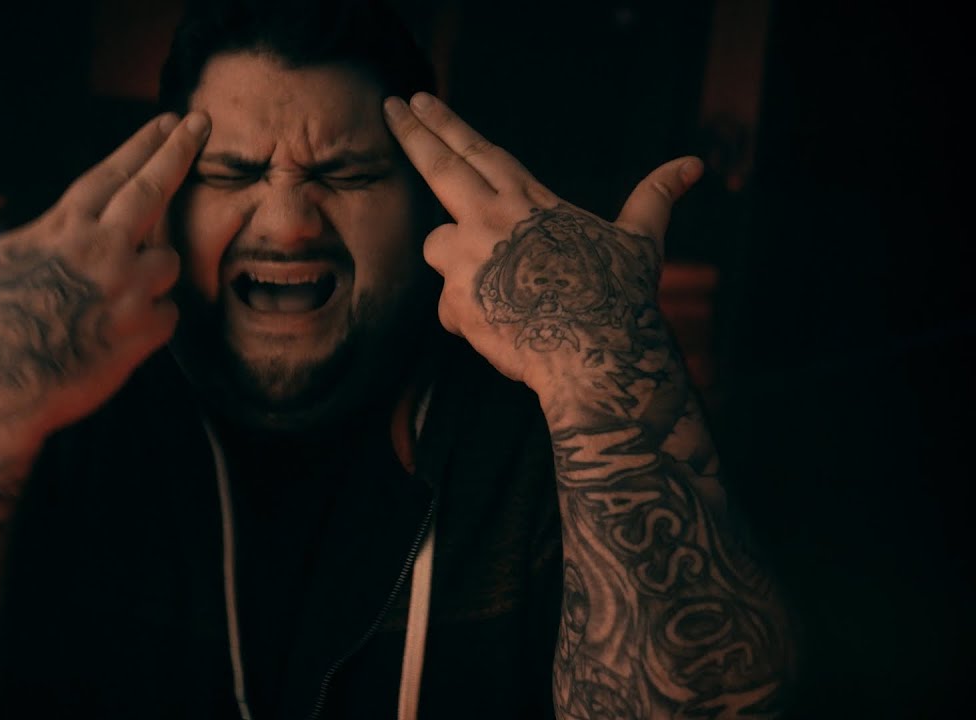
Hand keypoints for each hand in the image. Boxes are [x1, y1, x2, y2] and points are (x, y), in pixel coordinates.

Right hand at [0, 112, 210, 446]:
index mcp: (63, 227)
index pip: (113, 172)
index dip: (144, 143)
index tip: (171, 120)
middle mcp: (102, 249)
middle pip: (154, 189)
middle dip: (179, 151)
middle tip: (201, 122)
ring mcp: (127, 290)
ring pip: (170, 261)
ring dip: (154, 271)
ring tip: (116, 294)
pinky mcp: (142, 333)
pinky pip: (170, 315)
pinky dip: (154, 321)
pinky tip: (122, 334)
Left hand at [383, 93, 701, 397]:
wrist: (598, 353)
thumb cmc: (620, 298)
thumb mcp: (641, 239)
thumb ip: (656, 197)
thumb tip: (694, 164)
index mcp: (529, 200)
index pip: (481, 151)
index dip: (449, 124)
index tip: (420, 101)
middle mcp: (493, 217)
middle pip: (440, 166)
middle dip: (413, 134)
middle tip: (391, 107)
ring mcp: (470, 255)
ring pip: (437, 247)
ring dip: (456, 266)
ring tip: (501, 293)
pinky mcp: (455, 297)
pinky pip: (446, 307)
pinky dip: (467, 320)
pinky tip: (502, 331)